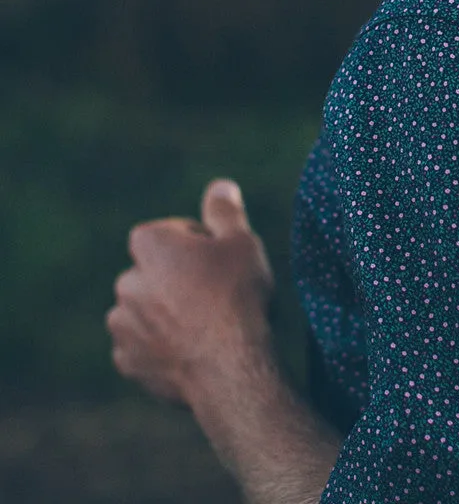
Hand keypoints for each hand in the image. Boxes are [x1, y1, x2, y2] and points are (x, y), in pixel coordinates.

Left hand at [107, 179, 274, 406]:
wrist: (231, 367)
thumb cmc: (238, 296)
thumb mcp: (242, 241)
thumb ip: (225, 210)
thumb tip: (220, 185)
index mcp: (149, 244)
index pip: (172, 232)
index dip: (201, 244)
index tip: (222, 262)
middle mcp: (126, 281)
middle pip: (158, 271)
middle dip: (180, 278)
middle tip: (219, 295)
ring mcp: (123, 325)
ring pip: (148, 309)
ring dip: (169, 312)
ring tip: (208, 326)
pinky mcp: (127, 361)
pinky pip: (144, 345)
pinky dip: (163, 345)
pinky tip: (195, 350)